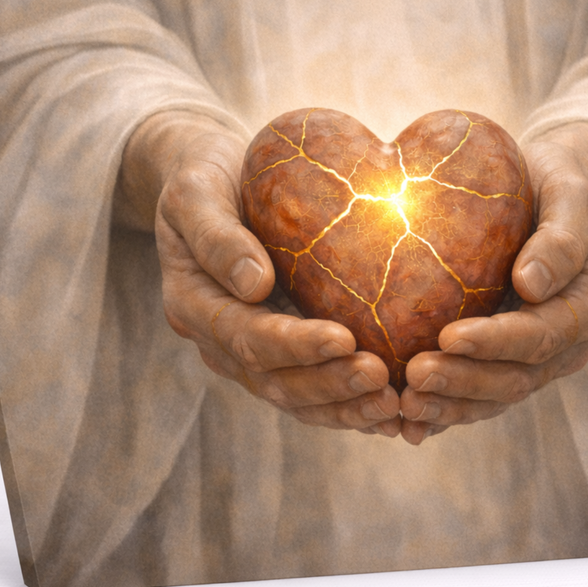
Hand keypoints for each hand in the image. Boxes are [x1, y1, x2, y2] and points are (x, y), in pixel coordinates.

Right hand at [114, 111, 402, 435]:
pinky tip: (393, 409)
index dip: (294, 345)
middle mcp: (221, 340)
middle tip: (381, 378)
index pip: (246, 336)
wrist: (213, 180)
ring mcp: (251, 352)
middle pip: (274, 379)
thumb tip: (253, 283)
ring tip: (393, 403)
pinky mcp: (282, 352)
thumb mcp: (194, 192)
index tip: (344, 339)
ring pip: (297, 398)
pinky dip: (350, 405)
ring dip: (344, 406)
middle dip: (329, 384)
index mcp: (195, 304)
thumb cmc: (204, 177)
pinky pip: (315, 391)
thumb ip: (215, 236)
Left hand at [398, 122, 587, 444]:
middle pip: (517, 377)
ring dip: (451, 406)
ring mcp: (538, 358)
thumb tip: (532, 283)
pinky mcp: (507, 360)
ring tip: (405, 407)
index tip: (448, 337)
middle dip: (464, 382)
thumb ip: (561, 239)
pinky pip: (479, 395)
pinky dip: (446, 411)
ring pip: (496, 396)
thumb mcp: (572, 197)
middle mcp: (566, 342)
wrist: (555, 190)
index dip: (496, 342)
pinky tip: (407, 422)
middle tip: (413, 376)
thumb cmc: (561, 185)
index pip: (541, 335)